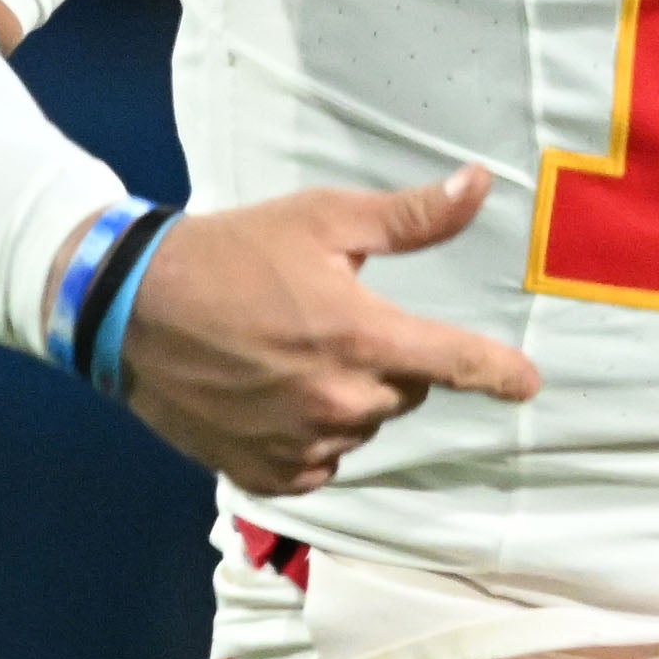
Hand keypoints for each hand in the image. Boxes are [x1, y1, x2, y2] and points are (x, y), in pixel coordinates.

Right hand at [116, 165, 541, 495]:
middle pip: (405, 391)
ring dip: (348, 398)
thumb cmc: (233, 253)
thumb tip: (479, 186)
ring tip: (294, 356)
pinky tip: (276, 397)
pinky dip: (311, 436)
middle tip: (334, 322)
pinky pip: (319, 462)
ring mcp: (299, 444)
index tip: (528, 385)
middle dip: (388, 360)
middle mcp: (338, 401)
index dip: (499, 374)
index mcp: (362, 337)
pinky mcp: (263, 473)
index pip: (456, 364)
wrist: (130, 308)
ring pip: (362, 426)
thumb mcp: (322, 220)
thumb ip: (409, 217)